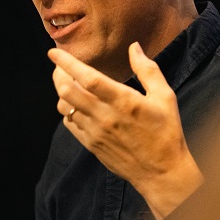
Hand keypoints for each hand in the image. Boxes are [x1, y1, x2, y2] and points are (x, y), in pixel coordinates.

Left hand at [47, 42, 202, 219]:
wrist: (161, 172)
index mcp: (123, 101)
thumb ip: (148, 70)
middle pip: (67, 92)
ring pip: (64, 108)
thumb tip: (134, 47)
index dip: (68, 64)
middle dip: (58, 75)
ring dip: (62, 92)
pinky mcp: (91, 144)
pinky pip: (69, 124)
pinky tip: (76, 104)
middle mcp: (104, 116)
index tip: (54, 53)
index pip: (88, 78)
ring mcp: (95, 132)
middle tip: (61, 66)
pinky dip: (68, 110)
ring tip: (68, 83)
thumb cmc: (166, 133)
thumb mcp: (165, 97)